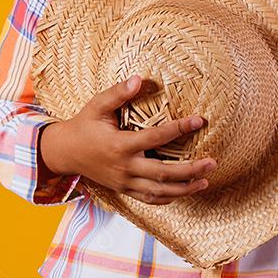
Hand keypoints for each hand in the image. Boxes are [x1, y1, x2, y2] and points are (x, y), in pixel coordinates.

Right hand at [38, 75, 215, 204]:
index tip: (199, 120)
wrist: (64, 153)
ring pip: (159, 191)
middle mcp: (124, 167)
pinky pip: (149, 199)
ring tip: (206, 181)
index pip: (156, 137)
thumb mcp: (97, 105)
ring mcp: (124, 182)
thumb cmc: (84, 125)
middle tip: (213, 162)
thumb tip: (140, 78)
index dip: (179, 128)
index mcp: (120, 145)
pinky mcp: (124, 190)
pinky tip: (184, 191)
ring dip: (185, 188)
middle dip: (190, 170)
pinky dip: (168, 198)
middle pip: (163, 173)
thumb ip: (118, 93)